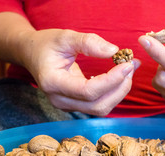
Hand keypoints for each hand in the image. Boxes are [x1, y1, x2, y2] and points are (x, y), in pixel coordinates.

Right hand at [22, 29, 139, 115]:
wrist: (32, 54)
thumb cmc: (46, 44)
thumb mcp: (65, 37)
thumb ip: (88, 42)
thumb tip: (114, 51)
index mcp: (53, 83)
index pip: (88, 91)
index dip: (112, 80)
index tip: (127, 64)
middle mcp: (60, 100)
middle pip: (98, 106)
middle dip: (120, 88)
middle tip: (131, 66)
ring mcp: (68, 105)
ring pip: (101, 109)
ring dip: (119, 92)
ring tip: (128, 71)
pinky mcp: (76, 105)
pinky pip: (99, 105)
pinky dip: (113, 93)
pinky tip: (119, 77)